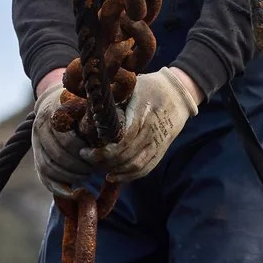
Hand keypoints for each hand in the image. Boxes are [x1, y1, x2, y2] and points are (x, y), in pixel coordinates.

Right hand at [31, 76, 94, 201]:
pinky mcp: (36, 155)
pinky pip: (44, 176)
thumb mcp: (89, 103)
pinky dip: (58, 187)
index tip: (98, 155)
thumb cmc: (81, 102)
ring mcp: (36, 142)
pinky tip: (73, 191)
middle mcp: (40, 127)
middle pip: (58, 155)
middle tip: (95, 169)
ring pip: (48, 167)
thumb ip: (99, 115)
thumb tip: (116, 132)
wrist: (55, 100)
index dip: (84, 152)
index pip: (68, 140)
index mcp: (54, 112)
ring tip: (87, 175)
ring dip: (70, 176)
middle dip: (78, 166)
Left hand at [72, 69, 201, 186]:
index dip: (102, 151)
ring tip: (97, 166)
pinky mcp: (161, 150)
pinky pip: (145, 169)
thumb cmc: (150, 87)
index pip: (120, 142)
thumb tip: (87, 108)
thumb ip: (113, 100)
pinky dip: (128, 176)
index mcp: (142, 115)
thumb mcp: (131, 87)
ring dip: (114, 170)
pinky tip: (113, 176)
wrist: (178, 93)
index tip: (85, 150)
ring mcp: (158, 143)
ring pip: (134, 166)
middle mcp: (151, 132)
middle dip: (102, 161)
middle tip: (86, 157)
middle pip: (125, 156)